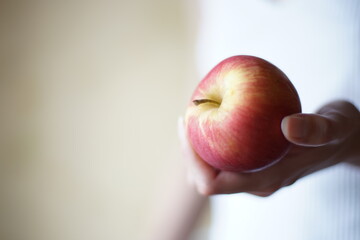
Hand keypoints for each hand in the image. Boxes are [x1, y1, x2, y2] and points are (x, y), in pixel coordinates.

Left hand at [178, 100, 359, 196]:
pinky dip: (209, 138)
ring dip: (196, 144)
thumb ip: (317, 129)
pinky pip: (221, 156)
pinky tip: (211, 112)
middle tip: (187, 114)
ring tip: (195, 112)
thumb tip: (288, 126)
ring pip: (210, 168)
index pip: (213, 183)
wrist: (342, 139)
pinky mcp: (252, 163)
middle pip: (204, 178)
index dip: (192, 159)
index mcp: (266, 180)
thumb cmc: (338, 132)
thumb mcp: (335, 126)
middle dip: (189, 150)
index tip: (188, 122)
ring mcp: (252, 174)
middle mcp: (254, 182)